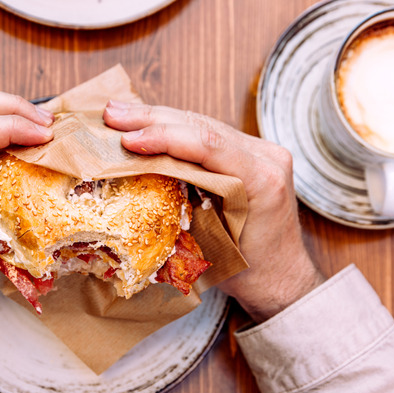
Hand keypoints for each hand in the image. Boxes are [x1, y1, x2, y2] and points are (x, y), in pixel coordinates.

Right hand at [103, 100, 324, 322]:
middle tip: (112, 115)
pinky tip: (145, 123)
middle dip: (152, 119)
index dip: (165, 137)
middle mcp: (267, 157)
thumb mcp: (211, 245)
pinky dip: (174, 128)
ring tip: (118, 114)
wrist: (282, 277)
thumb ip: (183, 209)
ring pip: (203, 124)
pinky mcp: (253, 152)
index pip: (209, 145)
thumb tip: (137, 183)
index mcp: (263, 180)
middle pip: (203, 126)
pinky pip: (208, 133)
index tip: (128, 140)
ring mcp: (262, 151)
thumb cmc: (248, 271)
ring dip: (157, 118)